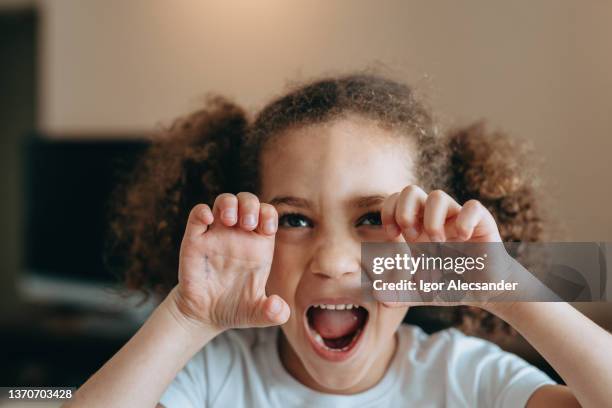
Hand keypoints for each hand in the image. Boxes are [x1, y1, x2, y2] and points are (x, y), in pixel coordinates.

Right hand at [172, 192, 289, 330]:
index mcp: (257, 245)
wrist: (204, 316)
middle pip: (247, 201)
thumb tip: (278, 308)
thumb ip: (274, 313)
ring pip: (223, 202)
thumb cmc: (235, 309)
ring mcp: (216, 235)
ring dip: (228, 203)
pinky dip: (202, 211)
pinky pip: (197, 215)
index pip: (267, 214)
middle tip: (247, 224)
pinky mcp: (195, 240)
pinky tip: (208, 221)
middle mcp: (237, 235)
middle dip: (250, 204)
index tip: (267, 229)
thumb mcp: (258, 315)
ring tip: (231, 220)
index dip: (269, 214)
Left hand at [378, 186, 510, 308]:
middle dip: (405, 210)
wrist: (485, 290)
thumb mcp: (420, 292)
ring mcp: (457, 218)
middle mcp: (435, 218)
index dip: (388, 212)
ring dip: (431, 220)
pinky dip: (464, 221)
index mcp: (416, 227)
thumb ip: (399, 294)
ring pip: (437, 195)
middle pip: (411, 190)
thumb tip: (378, 295)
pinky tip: (463, 238)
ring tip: (438, 242)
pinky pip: (472, 207)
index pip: (395, 200)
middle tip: (411, 236)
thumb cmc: (449, 284)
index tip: (392, 235)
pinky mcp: (481, 223)